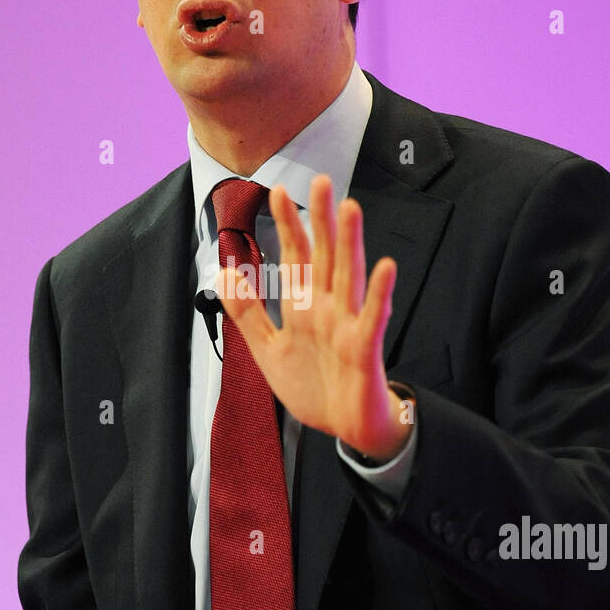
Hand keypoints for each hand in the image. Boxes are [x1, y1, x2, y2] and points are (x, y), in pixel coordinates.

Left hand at [215, 174, 412, 462]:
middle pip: (324, 256)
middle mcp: (328, 308)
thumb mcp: (269, 350)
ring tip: (350, 210)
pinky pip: (373, 317)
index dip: (287, 226)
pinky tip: (386, 267)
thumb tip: (224, 274)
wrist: (346, 427)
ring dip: (350, 244)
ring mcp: (348, 325)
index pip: (294, 258)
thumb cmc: (315, 387)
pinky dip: (380, 294)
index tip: (275, 191)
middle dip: (321, 220)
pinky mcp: (365, 347)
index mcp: (304, 307)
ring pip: (349, 276)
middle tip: (322, 182)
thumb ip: (247, 313)